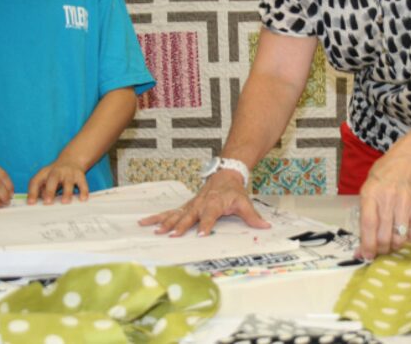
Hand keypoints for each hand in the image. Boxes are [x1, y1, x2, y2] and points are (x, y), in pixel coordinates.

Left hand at [27, 160, 88, 204]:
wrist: (72, 160)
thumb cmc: (55, 175)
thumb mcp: (46, 180)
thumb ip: (42, 190)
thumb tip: (40, 202)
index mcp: (45, 173)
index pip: (36, 181)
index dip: (32, 192)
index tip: (31, 203)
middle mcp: (57, 171)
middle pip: (53, 178)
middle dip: (50, 190)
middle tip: (48, 202)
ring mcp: (69, 173)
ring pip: (68, 182)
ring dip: (67, 192)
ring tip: (65, 202)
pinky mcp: (80, 176)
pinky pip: (83, 183)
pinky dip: (83, 191)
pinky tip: (83, 199)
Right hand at [138, 169, 269, 235]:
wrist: (225, 174)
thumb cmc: (234, 190)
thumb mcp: (245, 202)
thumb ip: (253, 216)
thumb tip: (265, 226)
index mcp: (215, 203)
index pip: (210, 215)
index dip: (206, 224)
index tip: (201, 233)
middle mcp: (200, 203)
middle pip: (189, 215)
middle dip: (180, 226)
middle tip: (173, 235)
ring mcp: (191, 204)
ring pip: (176, 214)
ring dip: (165, 222)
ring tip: (154, 231)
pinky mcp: (185, 206)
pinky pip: (170, 212)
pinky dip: (157, 217)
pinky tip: (145, 222)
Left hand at [358, 153, 410, 259]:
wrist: (408, 162)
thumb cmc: (382, 178)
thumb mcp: (367, 190)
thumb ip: (364, 217)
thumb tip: (361, 248)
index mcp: (370, 194)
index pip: (368, 225)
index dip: (367, 245)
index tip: (366, 257)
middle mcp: (387, 199)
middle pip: (384, 236)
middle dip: (381, 250)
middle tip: (380, 250)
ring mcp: (405, 202)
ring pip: (400, 238)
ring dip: (394, 247)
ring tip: (392, 242)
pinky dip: (410, 240)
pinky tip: (406, 234)